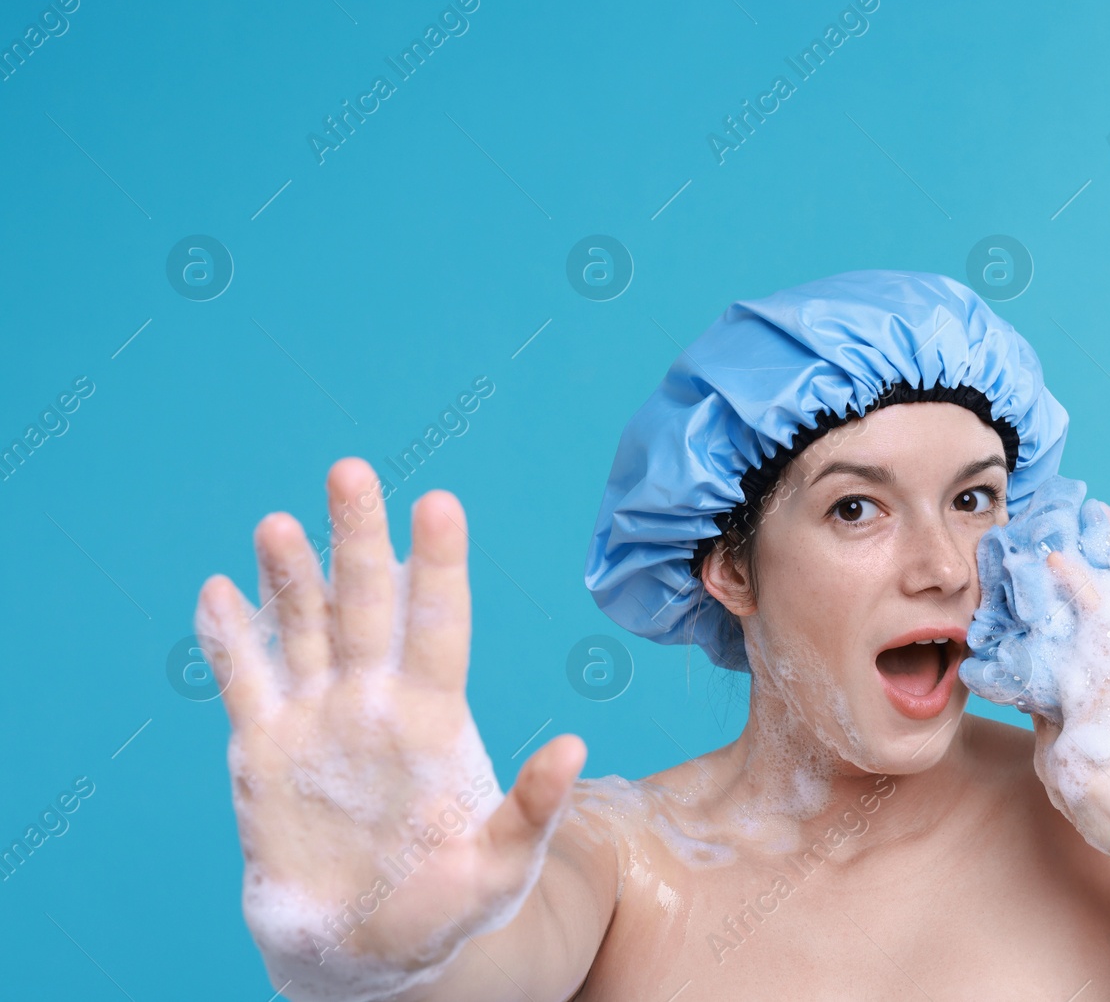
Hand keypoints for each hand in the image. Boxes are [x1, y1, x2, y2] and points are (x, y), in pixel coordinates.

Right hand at [196, 458, 583, 999]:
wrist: (363, 953)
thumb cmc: (444, 911)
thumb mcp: (497, 868)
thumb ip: (531, 809)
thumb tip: (575, 747)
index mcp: (434, 719)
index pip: (439, 624)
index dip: (438, 565)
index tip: (439, 505)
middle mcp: (375, 702)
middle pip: (368, 603)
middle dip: (358, 538)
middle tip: (351, 471)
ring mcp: (318, 719)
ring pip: (304, 627)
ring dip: (292, 576)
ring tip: (280, 524)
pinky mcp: (264, 750)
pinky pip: (245, 683)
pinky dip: (230, 640)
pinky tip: (219, 592)